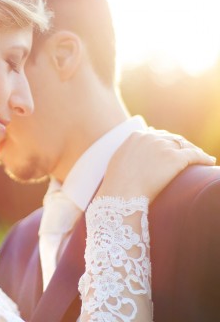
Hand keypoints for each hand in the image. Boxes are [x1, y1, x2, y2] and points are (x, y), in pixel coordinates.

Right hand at [97, 129, 215, 201]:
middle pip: (172, 138)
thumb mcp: (119, 159)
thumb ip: (129, 151)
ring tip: (200, 158)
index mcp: (137, 136)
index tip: (172, 149)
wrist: (122, 193)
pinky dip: (204, 158)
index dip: (166, 142)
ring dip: (194, 151)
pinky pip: (195, 155)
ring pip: (185, 145)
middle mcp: (151, 137)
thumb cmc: (118, 182)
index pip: (157, 135)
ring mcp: (163, 146)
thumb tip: (135, 153)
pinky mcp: (175, 158)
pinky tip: (209, 162)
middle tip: (188, 154)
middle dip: (181, 146)